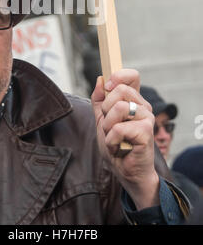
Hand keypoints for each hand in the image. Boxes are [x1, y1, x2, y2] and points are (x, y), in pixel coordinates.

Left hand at [91, 69, 159, 209]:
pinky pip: (119, 128)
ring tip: (114, 137)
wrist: (124, 171)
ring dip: (108, 126)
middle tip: (109, 125)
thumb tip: (100, 79)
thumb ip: (99, 100)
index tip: (108, 85)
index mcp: (134, 101)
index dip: (119, 76)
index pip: (133, 76)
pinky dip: (112, 140)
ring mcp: (147, 118)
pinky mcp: (146, 132)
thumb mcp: (102, 119)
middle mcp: (143, 106)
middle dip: (106, 109)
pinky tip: (118, 147)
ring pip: (118, 108)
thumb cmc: (116, 145)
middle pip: (121, 90)